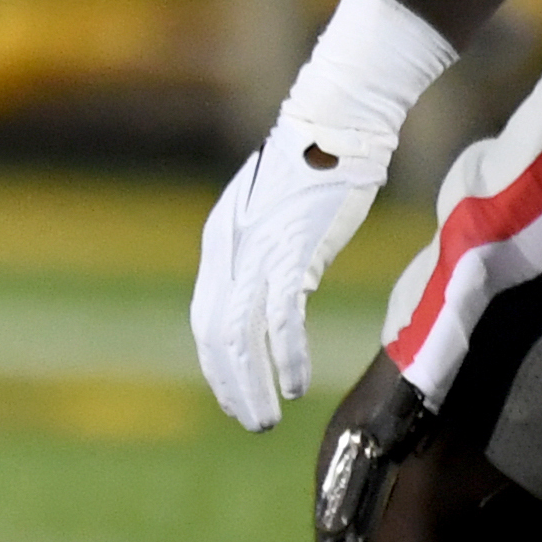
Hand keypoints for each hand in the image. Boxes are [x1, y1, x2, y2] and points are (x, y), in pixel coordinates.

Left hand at [192, 104, 395, 429]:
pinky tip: (293, 383)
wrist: (337, 120)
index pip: (205, 318)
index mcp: (222, 243)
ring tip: (264, 418)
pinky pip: (280, 315)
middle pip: (215, 335)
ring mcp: (258, 252)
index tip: (231, 394)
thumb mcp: (276, 211)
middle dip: (229, 384)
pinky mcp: (292, 250)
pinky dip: (282, 353)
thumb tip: (273, 278)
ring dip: (250, 382)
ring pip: (239, 334)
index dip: (215, 362)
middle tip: (248, 421)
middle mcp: (230, 251)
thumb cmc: (316, 163)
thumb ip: (267, 247)